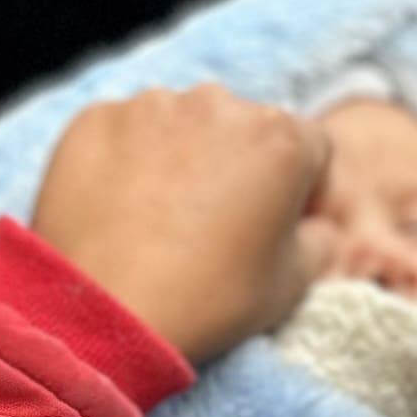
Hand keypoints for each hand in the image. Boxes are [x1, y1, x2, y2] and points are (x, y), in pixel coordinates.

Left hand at [31, 88, 332, 364]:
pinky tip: (120, 207)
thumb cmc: (207, 299)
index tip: (282, 224)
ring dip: (183, 157)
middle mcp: (220, 104)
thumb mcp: (293, 284)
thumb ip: (321, 240)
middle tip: (217, 224)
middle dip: (240, 166)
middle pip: (244, 128)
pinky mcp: (95, 119)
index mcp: (282, 138)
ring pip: (181, 124)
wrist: (103, 312)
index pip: (312, 150)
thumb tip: (314, 226)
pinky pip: (124, 132)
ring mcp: (152, 106)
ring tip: (162, 217)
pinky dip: (127, 159)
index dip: (304, 189)